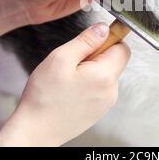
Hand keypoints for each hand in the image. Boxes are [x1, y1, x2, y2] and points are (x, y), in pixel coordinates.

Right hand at [0, 23, 130, 146]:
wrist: (36, 131)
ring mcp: (106, 102)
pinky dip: (88, 83)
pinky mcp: (99, 110)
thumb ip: (86, 40)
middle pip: (115, 60)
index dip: (107, 39)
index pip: (122, 47)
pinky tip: (70, 89)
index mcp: (105, 75)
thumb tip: (103, 28)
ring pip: (106, 73)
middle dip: (97, 55)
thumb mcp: (61, 58)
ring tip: (68, 78)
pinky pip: (100, 87)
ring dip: (91, 70)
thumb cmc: (44, 97)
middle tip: (73, 63)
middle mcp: (111, 90)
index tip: (90, 43)